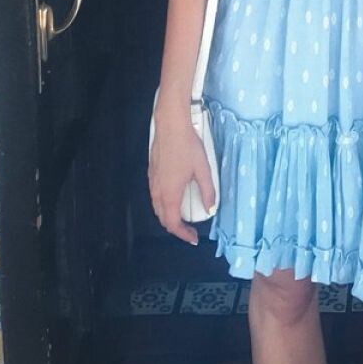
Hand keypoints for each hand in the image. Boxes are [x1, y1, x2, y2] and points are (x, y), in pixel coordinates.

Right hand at [148, 115, 215, 246]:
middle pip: (162, 218)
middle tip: (189, 229)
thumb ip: (208, 191)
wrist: (171, 126)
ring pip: (157, 208)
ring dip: (168, 216)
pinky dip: (163, 204)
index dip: (183, 234)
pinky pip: (155, 196)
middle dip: (175, 227)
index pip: (173, 224)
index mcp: (170, 194)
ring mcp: (152, 182)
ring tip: (183, 216)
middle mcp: (158, 191)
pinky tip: (174, 197)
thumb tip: (211, 207)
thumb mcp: (203, 169)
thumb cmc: (187, 146)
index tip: (193, 237)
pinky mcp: (151, 173)